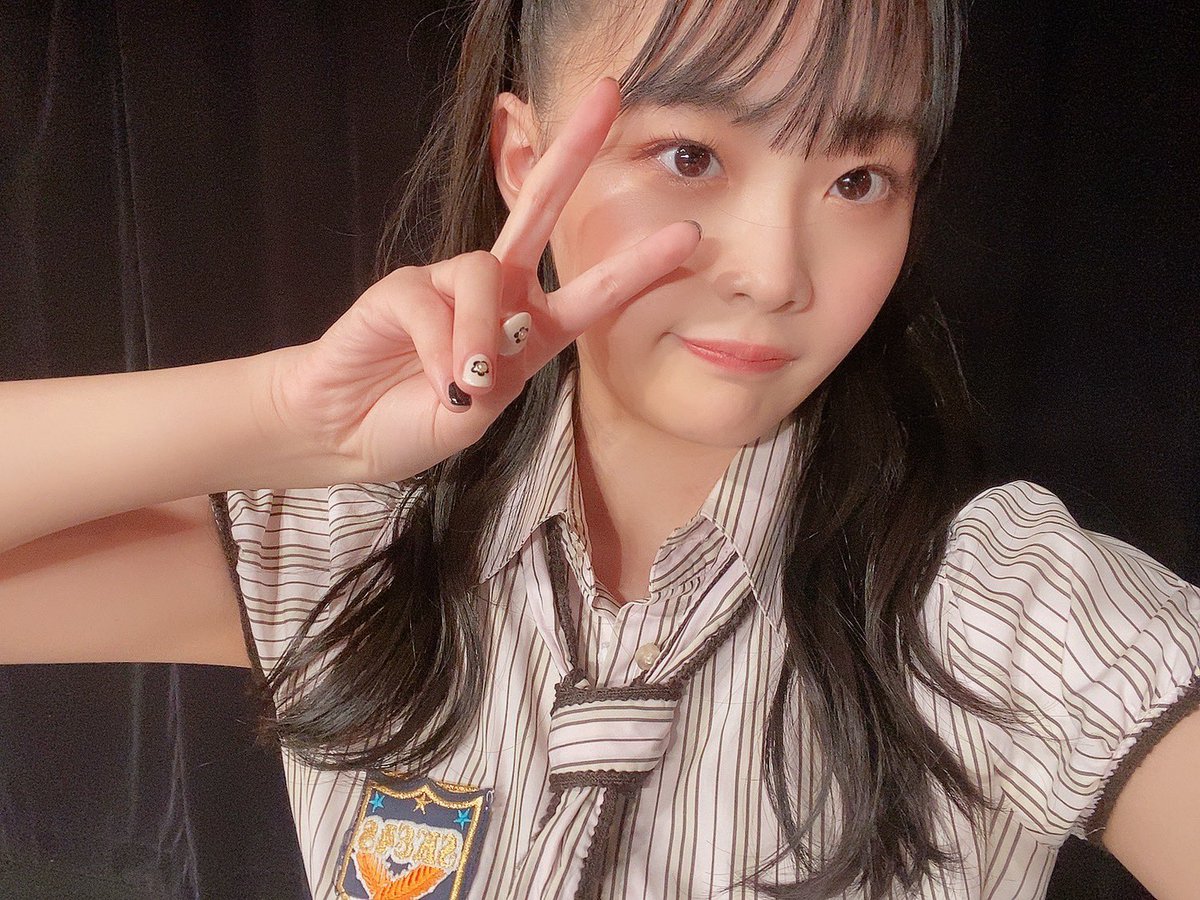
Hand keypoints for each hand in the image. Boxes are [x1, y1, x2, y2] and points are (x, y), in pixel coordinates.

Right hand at [268, 77, 700, 483]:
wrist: (350, 435)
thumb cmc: (419, 421)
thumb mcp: (477, 414)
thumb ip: (494, 376)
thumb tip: (489, 342)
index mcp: (530, 328)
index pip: (591, 290)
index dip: (637, 265)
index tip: (688, 237)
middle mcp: (496, 293)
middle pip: (537, 209)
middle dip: (573, 153)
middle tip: (609, 94)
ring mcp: (446, 283)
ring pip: (482, 274)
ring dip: (477, 335)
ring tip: (465, 386)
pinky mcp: (401, 287)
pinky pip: (429, 302)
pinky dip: (438, 346)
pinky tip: (436, 379)